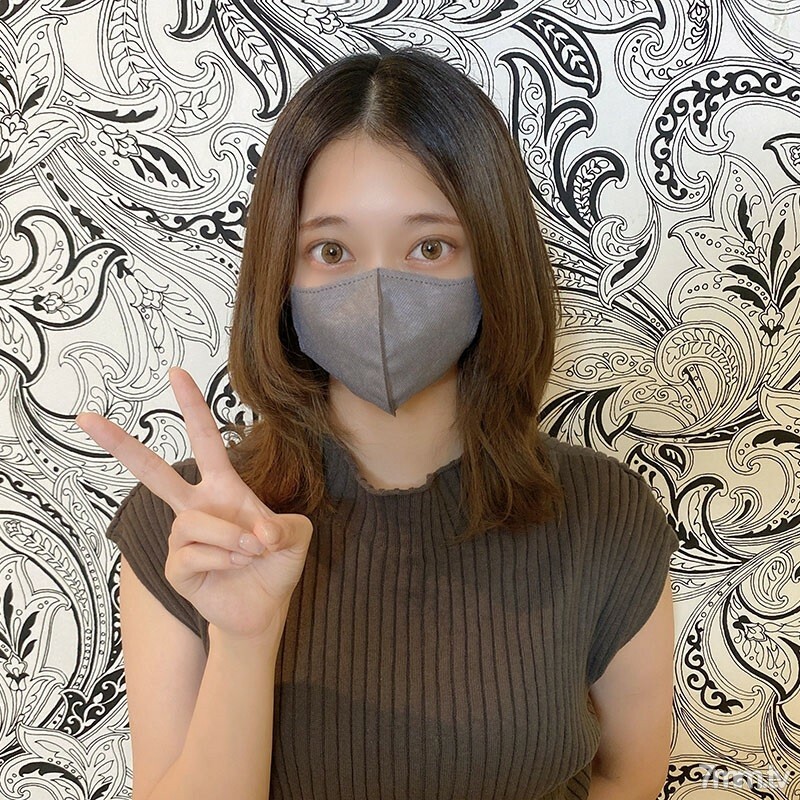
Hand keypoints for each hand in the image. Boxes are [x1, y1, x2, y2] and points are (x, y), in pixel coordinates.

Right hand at [75, 366, 312, 639]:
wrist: (265, 608)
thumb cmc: (276, 563)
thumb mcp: (296, 536)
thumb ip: (285, 525)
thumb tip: (256, 532)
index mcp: (223, 488)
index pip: (205, 440)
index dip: (192, 407)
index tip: (176, 373)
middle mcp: (195, 507)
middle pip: (152, 472)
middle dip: (120, 444)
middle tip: (86, 417)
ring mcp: (182, 537)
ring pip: (194, 522)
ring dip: (232, 537)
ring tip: (252, 550)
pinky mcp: (175, 568)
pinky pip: (193, 554)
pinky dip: (223, 560)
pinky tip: (234, 567)